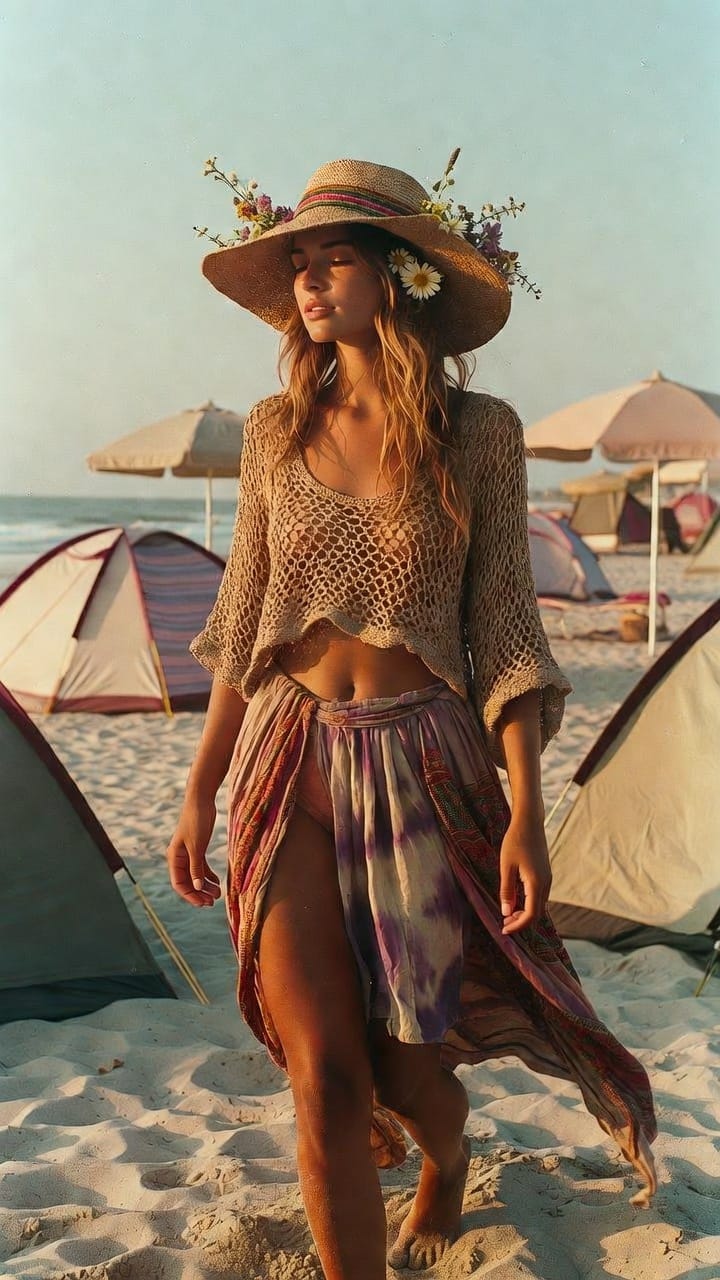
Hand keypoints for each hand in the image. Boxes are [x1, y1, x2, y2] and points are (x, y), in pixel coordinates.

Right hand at [166, 796, 221, 907]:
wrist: (201, 801)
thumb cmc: (196, 821)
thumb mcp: (197, 847)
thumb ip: (196, 868)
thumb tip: (197, 888)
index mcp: (174, 858)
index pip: (179, 883)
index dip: (190, 895)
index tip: (203, 903)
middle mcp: (179, 858)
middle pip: (187, 882)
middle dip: (199, 893)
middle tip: (213, 902)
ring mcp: (189, 854)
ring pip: (195, 875)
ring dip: (205, 886)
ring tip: (218, 895)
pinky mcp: (198, 848)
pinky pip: (201, 867)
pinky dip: (208, 875)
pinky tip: (217, 882)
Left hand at [499, 811, 551, 934]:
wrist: (529, 821)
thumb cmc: (515, 841)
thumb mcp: (506, 866)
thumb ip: (507, 891)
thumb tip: (507, 913)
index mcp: (536, 883)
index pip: (531, 915)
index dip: (518, 925)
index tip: (504, 929)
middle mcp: (546, 883)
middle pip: (537, 913)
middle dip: (522, 921)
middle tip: (504, 923)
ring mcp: (547, 878)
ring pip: (539, 905)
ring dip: (526, 912)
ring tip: (508, 913)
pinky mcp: (545, 873)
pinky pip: (540, 895)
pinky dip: (529, 903)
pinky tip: (516, 899)